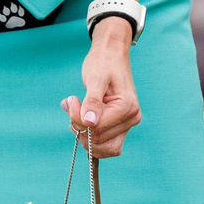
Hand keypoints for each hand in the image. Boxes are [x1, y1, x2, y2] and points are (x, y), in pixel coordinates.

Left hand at [62, 22, 141, 158]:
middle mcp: (131, 119)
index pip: (98, 129)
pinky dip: (89, 135)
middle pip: (99, 142)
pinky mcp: (119, 127)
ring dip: (84, 135)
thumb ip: (92, 101)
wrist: (111, 55)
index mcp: (128, 107)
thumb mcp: (95, 79)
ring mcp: (127, 125)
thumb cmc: (103, 63)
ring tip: (76, 111)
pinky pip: (104, 144)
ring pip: (103, 148)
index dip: (78, 120)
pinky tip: (80, 119)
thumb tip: (89, 123)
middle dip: (79, 127)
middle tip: (72, 105)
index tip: (71, 99)